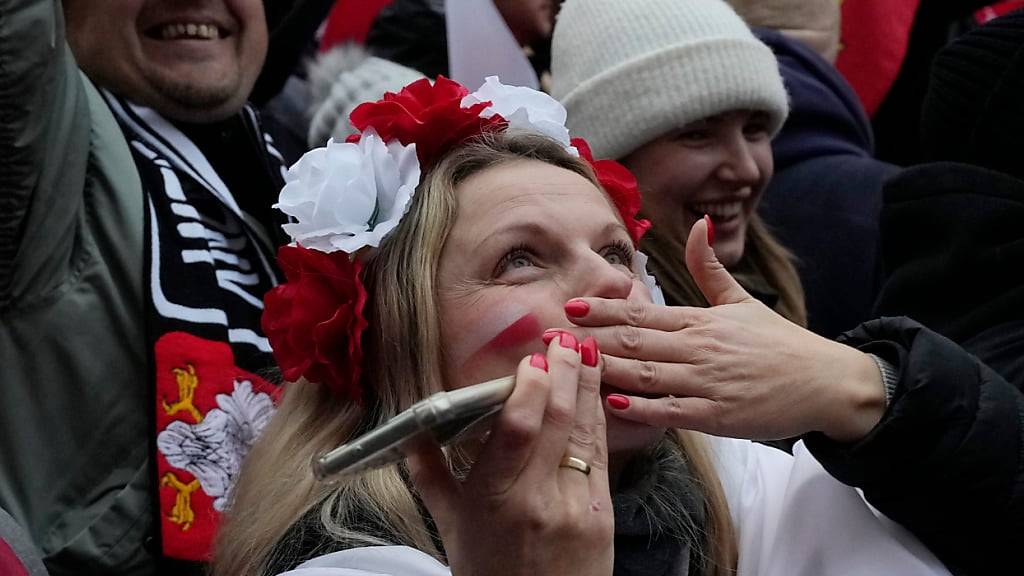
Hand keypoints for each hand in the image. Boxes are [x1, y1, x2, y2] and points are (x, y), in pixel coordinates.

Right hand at [408, 335, 613, 575]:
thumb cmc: (489, 573)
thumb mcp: (450, 527)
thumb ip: (430, 476)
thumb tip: (410, 434)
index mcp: (494, 500)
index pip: (517, 432)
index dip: (529, 389)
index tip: (531, 360)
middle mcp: (538, 499)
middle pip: (557, 421)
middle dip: (564, 372)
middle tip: (564, 338)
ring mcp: (575, 505)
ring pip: (585, 431)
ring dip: (587, 385)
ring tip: (586, 349)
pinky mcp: (602, 511)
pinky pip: (599, 453)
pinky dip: (598, 416)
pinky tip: (596, 390)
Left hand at [559, 218, 884, 442]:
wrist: (826, 382)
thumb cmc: (779, 343)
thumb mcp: (742, 301)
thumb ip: (711, 267)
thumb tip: (700, 223)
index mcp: (699, 321)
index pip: (641, 311)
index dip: (603, 308)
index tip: (571, 305)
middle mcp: (698, 348)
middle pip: (634, 340)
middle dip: (590, 338)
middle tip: (550, 337)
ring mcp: (707, 382)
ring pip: (647, 374)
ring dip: (606, 368)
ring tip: (571, 365)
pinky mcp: (718, 415)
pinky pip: (672, 411)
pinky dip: (642, 407)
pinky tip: (614, 402)